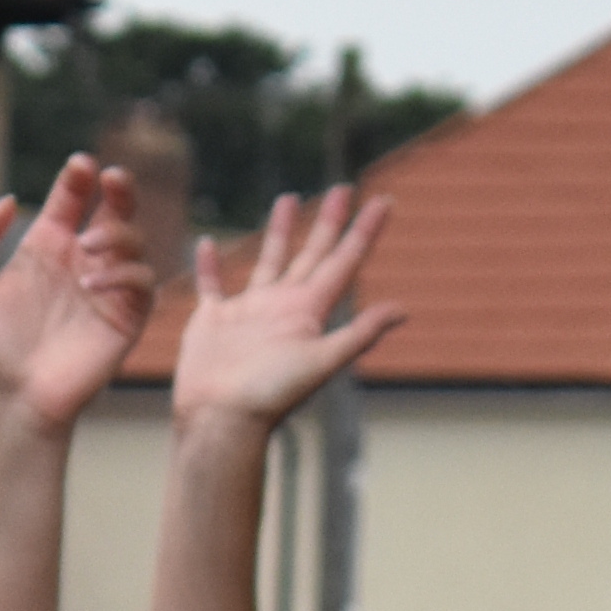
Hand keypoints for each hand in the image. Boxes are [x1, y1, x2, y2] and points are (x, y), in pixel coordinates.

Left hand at [0, 155, 162, 429]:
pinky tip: (93, 280)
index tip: (79, 165)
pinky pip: (142, 281)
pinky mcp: (124, 318)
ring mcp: (105, 289)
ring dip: (118, 232)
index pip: (71, 200)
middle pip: (114, 210)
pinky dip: (125, 271)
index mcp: (46, 249)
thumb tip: (9, 201)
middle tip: (111, 177)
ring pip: (135, 240)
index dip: (78, 178)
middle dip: (119, 188)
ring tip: (87, 246)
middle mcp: (80, 263)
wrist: (9, 396)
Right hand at [152, 183, 396, 438]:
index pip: (345, 262)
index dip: (364, 232)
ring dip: (279, 232)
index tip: (383, 201)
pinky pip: (212, 285)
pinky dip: (209, 265)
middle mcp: (283, 307)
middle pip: (312, 254)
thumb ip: (359, 334)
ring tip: (288, 198)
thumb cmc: (270, 395)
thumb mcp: (321, 362)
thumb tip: (403, 310)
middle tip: (343, 189)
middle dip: (328, 222)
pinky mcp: (214, 321)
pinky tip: (207, 243)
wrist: (220, 421)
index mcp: (310, 312)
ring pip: (269, 261)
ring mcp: (249, 312)